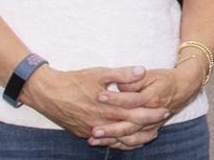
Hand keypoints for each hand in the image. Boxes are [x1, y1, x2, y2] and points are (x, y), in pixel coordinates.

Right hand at [21, 64, 168, 141]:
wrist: (48, 93)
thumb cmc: (74, 81)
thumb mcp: (99, 73)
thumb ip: (122, 74)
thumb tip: (142, 71)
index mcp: (108, 108)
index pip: (136, 113)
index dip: (151, 112)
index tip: (164, 109)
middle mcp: (103, 123)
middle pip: (131, 128)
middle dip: (148, 125)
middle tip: (162, 121)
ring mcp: (93, 131)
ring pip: (120, 139)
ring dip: (136, 137)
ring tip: (149, 134)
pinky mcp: (85, 134)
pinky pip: (107, 142)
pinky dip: (119, 142)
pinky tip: (125, 139)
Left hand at [88, 60, 203, 148]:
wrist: (183, 88)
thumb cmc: (164, 79)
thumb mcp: (150, 74)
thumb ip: (134, 79)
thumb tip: (119, 85)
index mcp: (152, 98)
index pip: (131, 100)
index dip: (116, 98)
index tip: (99, 96)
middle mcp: (152, 115)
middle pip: (130, 124)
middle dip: (111, 128)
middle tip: (93, 129)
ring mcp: (152, 125)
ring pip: (131, 137)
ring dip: (112, 139)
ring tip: (94, 139)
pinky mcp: (149, 130)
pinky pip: (135, 142)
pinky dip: (121, 145)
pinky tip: (107, 144)